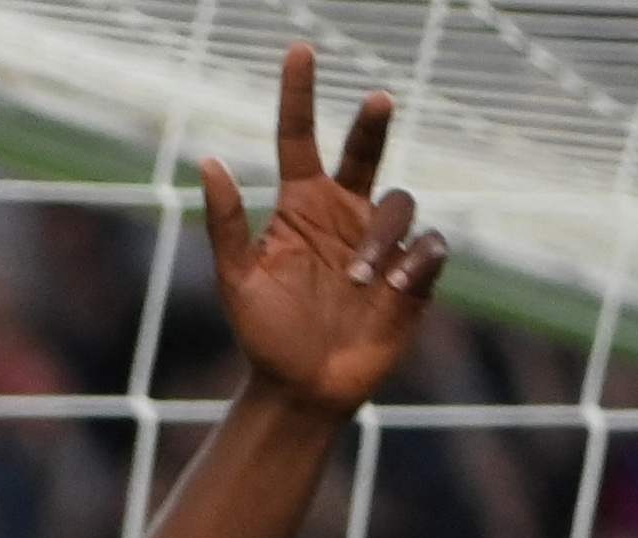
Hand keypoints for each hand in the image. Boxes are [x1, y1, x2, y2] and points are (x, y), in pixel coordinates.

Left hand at [202, 47, 445, 416]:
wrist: (301, 387)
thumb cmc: (265, 334)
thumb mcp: (237, 280)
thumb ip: (226, 223)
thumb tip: (208, 161)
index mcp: (302, 206)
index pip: (300, 139)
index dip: (300, 95)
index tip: (298, 50)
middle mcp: (346, 212)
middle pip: (366, 151)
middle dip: (373, 125)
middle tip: (376, 100)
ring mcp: (384, 240)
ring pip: (400, 203)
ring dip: (380, 236)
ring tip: (358, 279)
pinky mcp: (414, 272)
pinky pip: (429, 247)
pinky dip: (414, 261)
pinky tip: (392, 286)